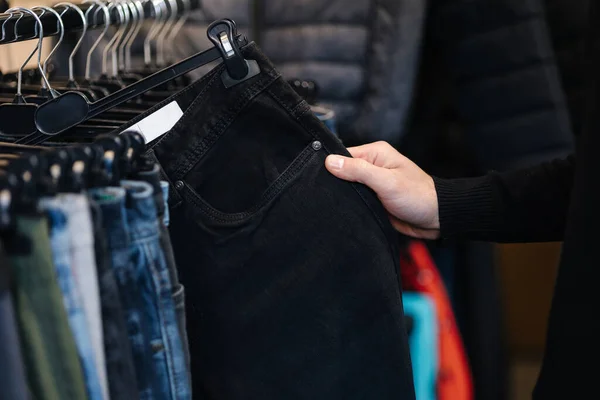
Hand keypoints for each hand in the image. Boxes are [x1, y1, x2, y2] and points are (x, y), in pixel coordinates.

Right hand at [325, 141, 439, 239]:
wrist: (436, 219)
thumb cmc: (417, 196)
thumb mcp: (386, 182)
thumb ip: (359, 171)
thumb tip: (330, 161)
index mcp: (376, 153)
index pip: (343, 155)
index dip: (330, 166)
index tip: (317, 177)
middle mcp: (373, 166)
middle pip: (343, 171)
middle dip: (334, 183)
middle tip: (323, 195)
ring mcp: (372, 184)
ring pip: (347, 187)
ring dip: (342, 196)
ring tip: (330, 204)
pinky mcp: (373, 199)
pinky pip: (355, 200)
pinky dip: (349, 205)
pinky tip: (341, 211)